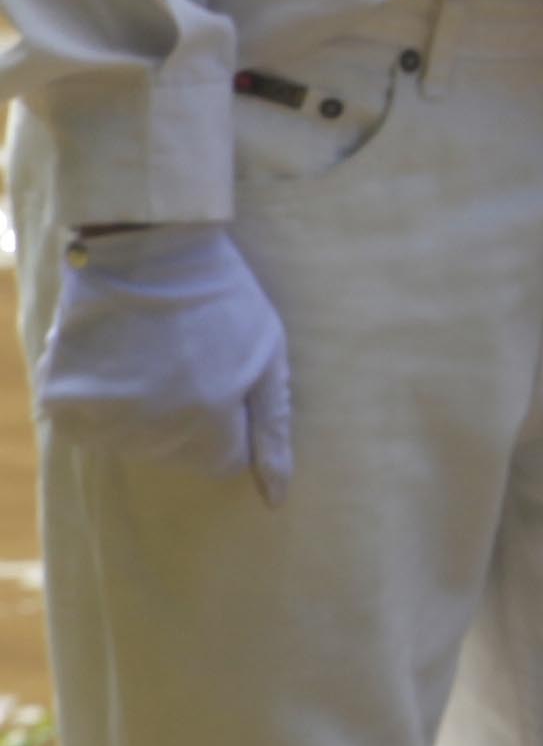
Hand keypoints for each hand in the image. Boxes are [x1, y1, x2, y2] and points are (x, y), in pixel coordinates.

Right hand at [39, 223, 292, 505]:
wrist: (146, 245)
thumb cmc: (223, 298)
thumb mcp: (267, 356)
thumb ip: (273, 431)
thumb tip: (276, 500)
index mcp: (208, 418)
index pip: (224, 461)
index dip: (231, 419)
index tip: (226, 374)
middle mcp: (151, 427)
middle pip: (178, 455)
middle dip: (191, 416)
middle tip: (188, 357)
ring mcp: (102, 415)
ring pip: (135, 443)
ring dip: (146, 409)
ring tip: (152, 353)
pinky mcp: (63, 401)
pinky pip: (92, 426)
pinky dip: (103, 399)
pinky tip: (117, 356)